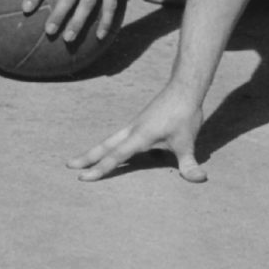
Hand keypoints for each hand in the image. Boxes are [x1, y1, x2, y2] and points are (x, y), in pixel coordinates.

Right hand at [71, 83, 207, 181]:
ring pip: (110, 140)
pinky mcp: (140, 122)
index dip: (99, 169)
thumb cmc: (184, 114)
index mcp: (140, 136)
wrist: (184, 88)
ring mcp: (135, 125)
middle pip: (104, 145)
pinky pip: (119, 136)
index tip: (82, 178)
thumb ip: (190, 164)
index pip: (116, 156)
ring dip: (95, 150)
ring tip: (81, 159)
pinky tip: (112, 150)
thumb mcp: (188, 142)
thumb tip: (200, 180)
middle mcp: (133, 130)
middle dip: (87, 157)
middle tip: (68, 165)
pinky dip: (110, 144)